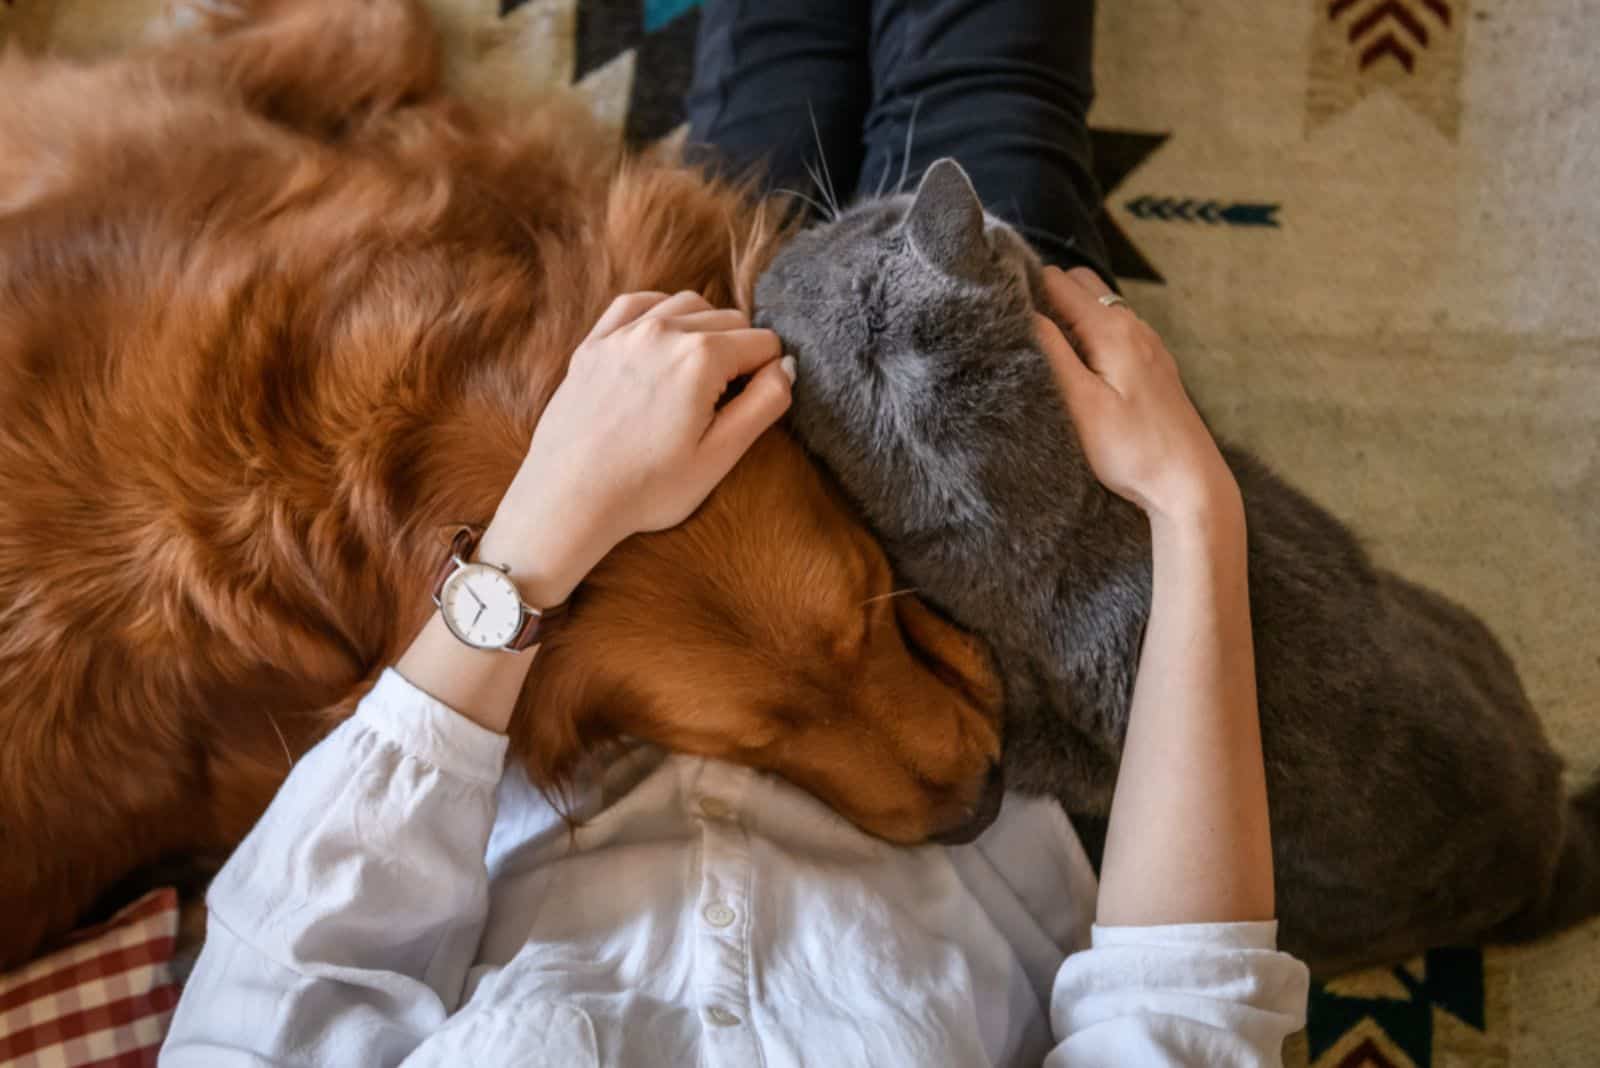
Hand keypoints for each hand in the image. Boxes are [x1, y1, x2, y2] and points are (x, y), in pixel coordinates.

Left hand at [478, 290, 794, 603]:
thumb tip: (786, 366)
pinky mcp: (594, 344)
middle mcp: (663, 331)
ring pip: (687, 304)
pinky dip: (660, 313)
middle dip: (739, 352)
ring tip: (698, 375)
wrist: (568, 499)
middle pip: (729, 319)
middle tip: (725, 401)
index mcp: (701, 357)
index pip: (763, 342)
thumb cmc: (646, 488)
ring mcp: (624, 334)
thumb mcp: (720, 455)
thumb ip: (764, 404)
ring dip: (704, 329)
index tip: (749, 407)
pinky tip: (663, 341)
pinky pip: (638, 303)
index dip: (767, 374)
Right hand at [1034, 267, 1237, 525]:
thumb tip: (1023, 313)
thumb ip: (1051, 352)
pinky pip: (1114, 330)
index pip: (1056, 280)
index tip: (999, 310)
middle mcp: (1133, 326)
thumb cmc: (1132, 450)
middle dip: (1045, 295)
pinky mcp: (1152, 364)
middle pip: (1079, 283)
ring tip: (1042, 349)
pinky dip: (1088, 334)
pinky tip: (1078, 367)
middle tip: (1019, 329)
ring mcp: (1147, 343)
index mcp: (1112, 329)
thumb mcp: (1081, 404)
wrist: (1189, 483)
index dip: (1024, 288)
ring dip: (1068, 315)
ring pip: (1098, 305)